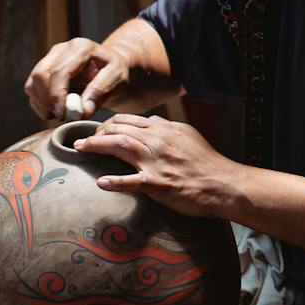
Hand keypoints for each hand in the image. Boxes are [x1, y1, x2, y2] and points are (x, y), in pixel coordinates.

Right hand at [25, 38, 132, 121]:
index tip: (62, 114)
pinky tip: (55, 110)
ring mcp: (49, 58)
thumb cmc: (115, 74)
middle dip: (48, 100)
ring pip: (33, 82)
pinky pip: (31, 89)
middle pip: (41, 75)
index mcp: (81, 48)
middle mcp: (61, 49)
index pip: (60, 71)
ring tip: (61, 114)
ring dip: (43, 103)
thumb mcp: (116, 80)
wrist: (110, 71)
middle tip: (62, 116)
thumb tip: (82, 111)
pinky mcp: (42, 70)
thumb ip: (101, 92)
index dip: (57, 94)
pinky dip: (39, 104)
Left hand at [75, 114, 245, 218]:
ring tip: (80, 149)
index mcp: (166, 129)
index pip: (129, 119)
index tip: (98, 132)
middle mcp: (159, 141)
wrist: (224, 184)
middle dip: (96, 133)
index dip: (108, 124)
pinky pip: (131, 181)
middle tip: (83, 142)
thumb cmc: (207, 163)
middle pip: (119, 129)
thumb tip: (151, 123)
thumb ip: (167, 130)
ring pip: (120, 145)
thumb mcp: (188, 137)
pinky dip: (114, 181)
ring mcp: (157, 162)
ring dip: (95, 146)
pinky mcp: (158, 184)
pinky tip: (101, 182)